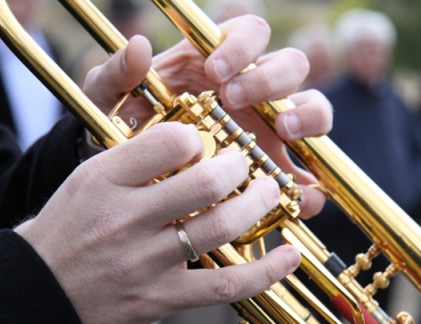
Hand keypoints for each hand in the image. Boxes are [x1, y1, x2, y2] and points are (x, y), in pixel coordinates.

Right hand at [14, 123, 300, 323]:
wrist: (36, 293)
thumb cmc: (66, 230)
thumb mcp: (87, 180)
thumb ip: (135, 159)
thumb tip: (191, 142)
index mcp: (104, 180)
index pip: (170, 141)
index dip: (199, 136)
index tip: (205, 142)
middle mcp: (125, 218)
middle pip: (206, 181)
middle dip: (239, 166)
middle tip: (246, 163)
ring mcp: (146, 261)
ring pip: (221, 227)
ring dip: (258, 205)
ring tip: (268, 192)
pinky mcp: (162, 298)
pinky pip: (225, 285)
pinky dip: (266, 271)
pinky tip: (287, 255)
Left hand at [83, 15, 332, 217]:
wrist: (130, 185)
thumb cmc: (123, 131)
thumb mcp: (108, 103)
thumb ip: (115, 75)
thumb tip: (139, 45)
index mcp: (217, 63)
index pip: (250, 33)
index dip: (242, 45)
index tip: (216, 71)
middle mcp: (252, 92)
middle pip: (291, 65)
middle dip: (271, 78)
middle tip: (237, 100)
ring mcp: (270, 130)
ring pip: (313, 107)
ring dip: (308, 115)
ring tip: (284, 131)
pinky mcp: (275, 168)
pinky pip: (309, 172)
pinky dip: (311, 183)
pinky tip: (297, 193)